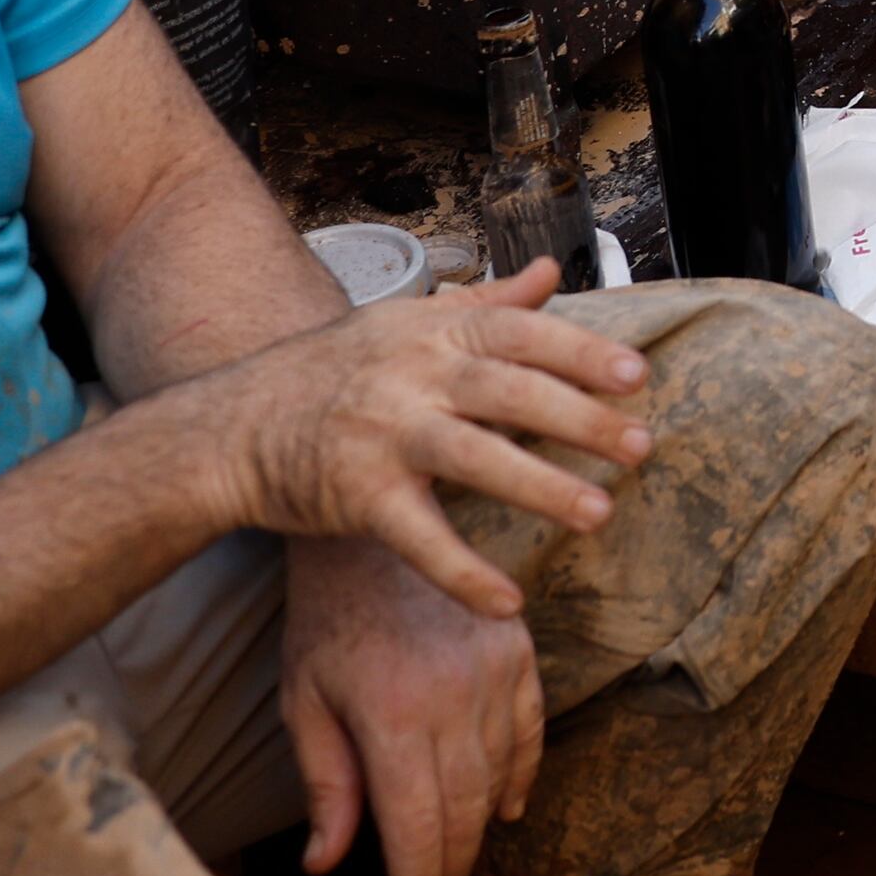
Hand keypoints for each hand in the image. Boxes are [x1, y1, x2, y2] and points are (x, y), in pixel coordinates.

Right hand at [186, 263, 653, 621]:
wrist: (232, 427)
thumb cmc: (335, 373)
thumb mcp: (406, 324)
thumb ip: (484, 304)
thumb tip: (548, 271)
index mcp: (431, 331)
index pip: (518, 332)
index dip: (580, 350)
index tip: (638, 376)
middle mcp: (410, 375)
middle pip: (508, 390)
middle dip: (579, 418)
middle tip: (642, 447)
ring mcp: (382, 434)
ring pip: (472, 458)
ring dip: (539, 487)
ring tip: (600, 515)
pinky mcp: (356, 496)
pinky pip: (418, 537)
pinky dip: (461, 571)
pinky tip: (508, 603)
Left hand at [281, 533, 542, 875]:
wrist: (373, 530)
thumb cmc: (326, 621)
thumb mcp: (303, 702)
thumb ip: (325, 784)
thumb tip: (326, 864)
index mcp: (391, 713)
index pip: (415, 827)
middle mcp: (452, 695)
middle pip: (462, 813)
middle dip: (447, 873)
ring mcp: (493, 670)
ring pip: (498, 779)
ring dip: (478, 832)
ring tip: (454, 865)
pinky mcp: (517, 651)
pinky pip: (529, 732)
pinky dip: (519, 776)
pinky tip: (503, 808)